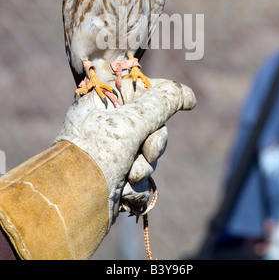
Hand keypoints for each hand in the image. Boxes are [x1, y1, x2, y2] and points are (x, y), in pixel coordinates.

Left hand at [55, 77, 195, 227]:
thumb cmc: (96, 155)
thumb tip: (189, 96)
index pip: (142, 88)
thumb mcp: (131, 123)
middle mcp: (107, 124)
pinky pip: (141, 178)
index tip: (185, 101)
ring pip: (149, 153)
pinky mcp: (116, 177)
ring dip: (144, 167)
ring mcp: (112, 152)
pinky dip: (137, 187)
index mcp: (104, 102)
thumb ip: (162, 104)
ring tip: (128, 175)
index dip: (164, 95)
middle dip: (153, 143)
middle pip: (152, 124)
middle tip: (144, 151)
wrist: (71, 207)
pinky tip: (124, 192)